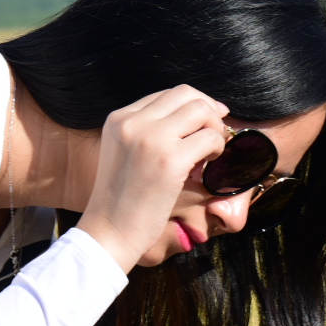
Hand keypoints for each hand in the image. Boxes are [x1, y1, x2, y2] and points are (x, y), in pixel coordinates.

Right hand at [76, 86, 227, 270]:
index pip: (166, 95)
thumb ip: (145, 133)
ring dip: (214, 127)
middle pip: (186, 94)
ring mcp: (151, 139)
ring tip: (210, 152)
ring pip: (200, 110)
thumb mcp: (122, 154)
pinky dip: (217, 148)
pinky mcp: (169, 160)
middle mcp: (133, 122)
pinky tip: (208, 165)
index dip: (192, 104)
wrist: (109, 232)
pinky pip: (209, 137)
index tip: (207, 121)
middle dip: (208, 109)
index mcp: (119, 118)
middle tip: (215, 133)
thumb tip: (190, 118)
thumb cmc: (120, 201)